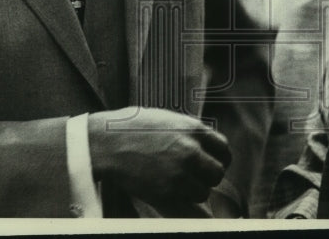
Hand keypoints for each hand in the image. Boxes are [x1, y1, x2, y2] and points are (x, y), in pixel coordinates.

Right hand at [87, 107, 230, 205]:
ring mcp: (178, 174)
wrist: (105, 143)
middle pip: (217, 173)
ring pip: (203, 192)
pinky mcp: (164, 193)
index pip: (223, 148)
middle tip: (198, 176)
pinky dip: (189, 209)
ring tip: (179, 184)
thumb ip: (189, 131)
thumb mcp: (167, 119)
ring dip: (194, 191)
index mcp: (192, 130)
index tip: (214, 162)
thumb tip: (205, 144)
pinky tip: (185, 203)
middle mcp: (190, 151)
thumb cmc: (131, 127)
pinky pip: (189, 209)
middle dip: (209, 175)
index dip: (220, 157)